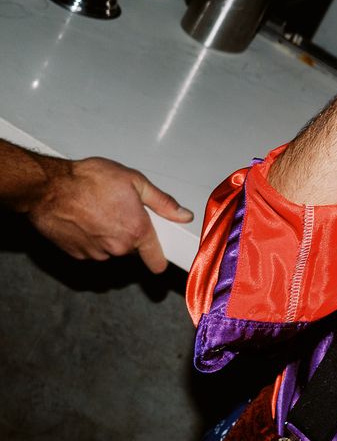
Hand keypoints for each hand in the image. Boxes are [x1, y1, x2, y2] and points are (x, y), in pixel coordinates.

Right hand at [27, 156, 193, 272]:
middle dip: (130, 232)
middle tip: (120, 209)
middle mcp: (117, 247)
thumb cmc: (88, 180)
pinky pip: (91, 249)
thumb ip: (163, 202)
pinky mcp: (76, 254)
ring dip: (108, 235)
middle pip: (132, 247)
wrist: (48, 188)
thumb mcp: (134, 181)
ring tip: (98, 210)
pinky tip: (84, 219)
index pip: (156, 259)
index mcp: (136, 231)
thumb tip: (184, 215)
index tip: (163, 260)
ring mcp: (95, 253)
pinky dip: (90, 238)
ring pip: (110, 248)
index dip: (162, 259)